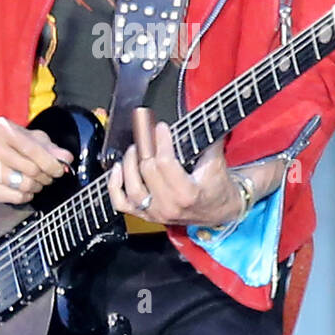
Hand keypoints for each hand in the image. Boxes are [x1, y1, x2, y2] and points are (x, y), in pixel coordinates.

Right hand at [0, 118, 73, 203]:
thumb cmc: (12, 144)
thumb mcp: (32, 138)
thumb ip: (51, 148)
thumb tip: (66, 158)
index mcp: (2, 128)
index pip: (31, 149)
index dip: (50, 162)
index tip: (59, 170)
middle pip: (29, 169)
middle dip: (44, 176)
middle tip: (47, 176)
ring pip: (21, 185)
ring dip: (34, 186)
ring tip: (36, 182)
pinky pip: (12, 197)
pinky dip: (24, 196)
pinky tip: (25, 190)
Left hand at [106, 120, 241, 227]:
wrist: (220, 212)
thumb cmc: (217, 188)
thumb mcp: (217, 162)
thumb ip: (208, 141)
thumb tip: (201, 118)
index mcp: (187, 193)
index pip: (165, 163)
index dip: (161, 141)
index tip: (161, 128)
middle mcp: (169, 206)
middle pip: (147, 171)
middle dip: (146, 148)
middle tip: (148, 134)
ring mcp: (155, 213)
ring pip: (131, 187)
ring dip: (130, 163)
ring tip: (134, 149)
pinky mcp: (146, 215)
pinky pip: (122, 203)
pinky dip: (115, 185)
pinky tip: (118, 169)